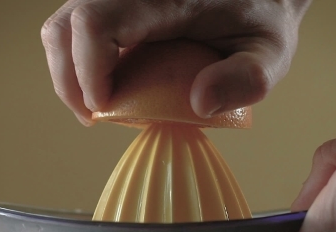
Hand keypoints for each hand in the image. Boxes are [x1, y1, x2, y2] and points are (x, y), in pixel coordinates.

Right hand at [41, 0, 311, 125]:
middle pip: (67, 24)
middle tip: (93, 117)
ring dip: (70, 73)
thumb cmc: (260, 19)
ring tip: (99, 106)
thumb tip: (200, 104)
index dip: (87, 70)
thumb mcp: (271, 52)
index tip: (105, 108)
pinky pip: (78, 29)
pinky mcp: (118, 6)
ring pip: (64, 26)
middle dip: (69, 79)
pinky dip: (80, 64)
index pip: (96, 21)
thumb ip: (247, 78)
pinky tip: (107, 88)